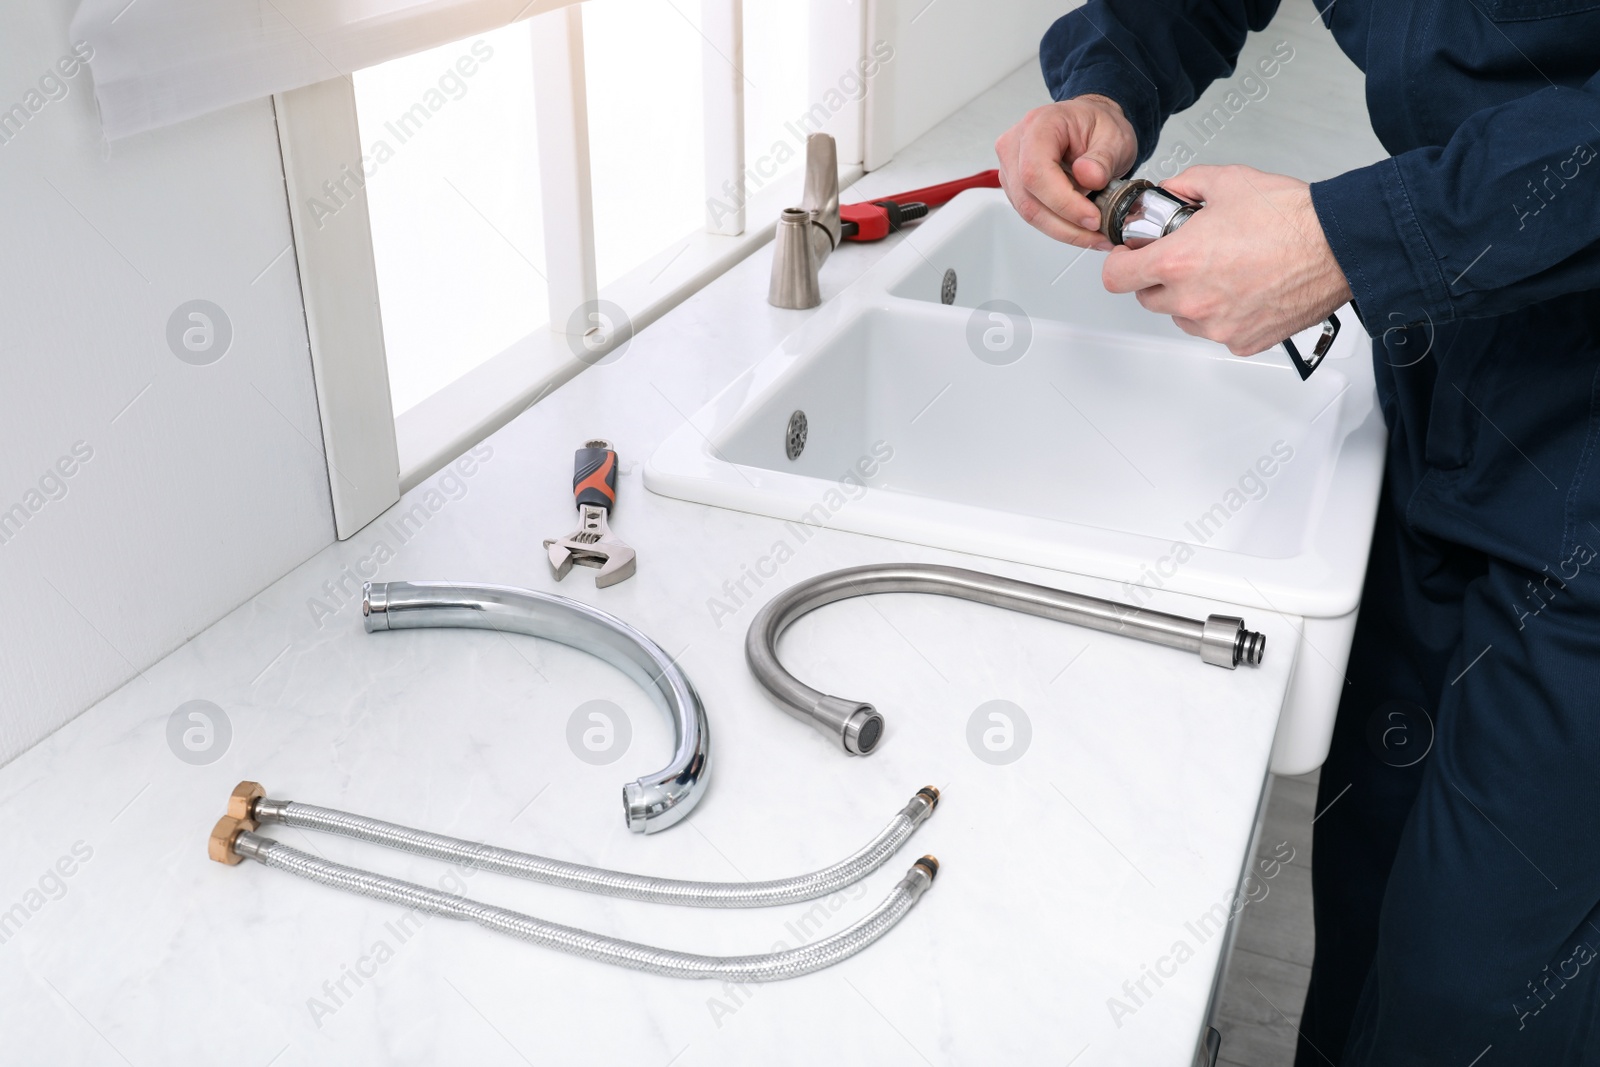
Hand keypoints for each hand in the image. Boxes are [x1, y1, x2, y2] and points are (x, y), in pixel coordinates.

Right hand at [995, 95, 1136, 249]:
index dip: (1063, 202)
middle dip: (1065, 224)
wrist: (1087, 125)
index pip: (1036, 171)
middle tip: (1097, 232)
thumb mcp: (1115, 137)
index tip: (1092, 217)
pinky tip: (1080, 228)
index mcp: (1039, 125)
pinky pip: (1033, 214)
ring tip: (1094, 234)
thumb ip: (1104, 158)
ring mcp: (1011, 168)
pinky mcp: (1016, 187)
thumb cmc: (1096, 125)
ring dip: (1063, 230)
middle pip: (1028, 198)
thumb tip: (1089, 177)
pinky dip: (1059, 226)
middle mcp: (1016, 146)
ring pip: (1029, 212)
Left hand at [1100, 165, 1351, 355]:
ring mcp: (1216, 326)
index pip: (1116, 278)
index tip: (1130, 256)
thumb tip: (1169, 192)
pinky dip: (1223, 314)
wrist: (1338, 246)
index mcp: (1178, 261)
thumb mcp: (1227, 182)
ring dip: (1190, 298)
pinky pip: (1216, 331)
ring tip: (1223, 271)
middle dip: (1159, 277)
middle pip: (1147, 298)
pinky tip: (1245, 289)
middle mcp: (1192, 300)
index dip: (1121, 263)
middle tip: (1188, 256)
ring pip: (1181, 317)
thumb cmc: (1290, 217)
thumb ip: (1185, 186)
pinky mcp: (1242, 341)